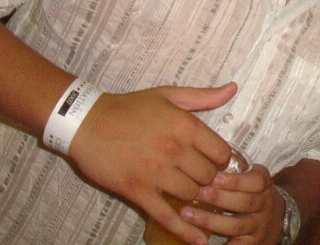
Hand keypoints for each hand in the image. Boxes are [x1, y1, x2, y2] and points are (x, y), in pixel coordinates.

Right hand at [69, 82, 237, 244]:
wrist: (87, 123)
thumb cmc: (130, 107)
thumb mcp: (169, 95)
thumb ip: (204, 96)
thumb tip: (232, 89)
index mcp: (186, 126)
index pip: (221, 152)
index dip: (221, 159)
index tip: (213, 160)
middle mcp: (175, 150)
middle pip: (209, 176)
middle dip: (208, 178)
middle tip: (199, 176)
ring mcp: (156, 172)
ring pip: (192, 193)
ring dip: (195, 195)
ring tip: (190, 190)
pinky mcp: (138, 191)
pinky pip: (167, 215)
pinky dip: (185, 230)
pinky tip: (198, 240)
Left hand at [182, 163, 285, 244]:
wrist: (278, 220)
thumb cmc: (255, 194)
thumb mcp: (254, 177)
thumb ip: (237, 170)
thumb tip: (205, 154)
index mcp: (264, 186)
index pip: (256, 182)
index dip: (235, 180)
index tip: (213, 176)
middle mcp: (264, 206)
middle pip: (244, 203)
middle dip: (218, 198)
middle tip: (195, 192)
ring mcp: (258, 227)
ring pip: (235, 226)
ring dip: (210, 220)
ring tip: (186, 214)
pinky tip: (199, 241)